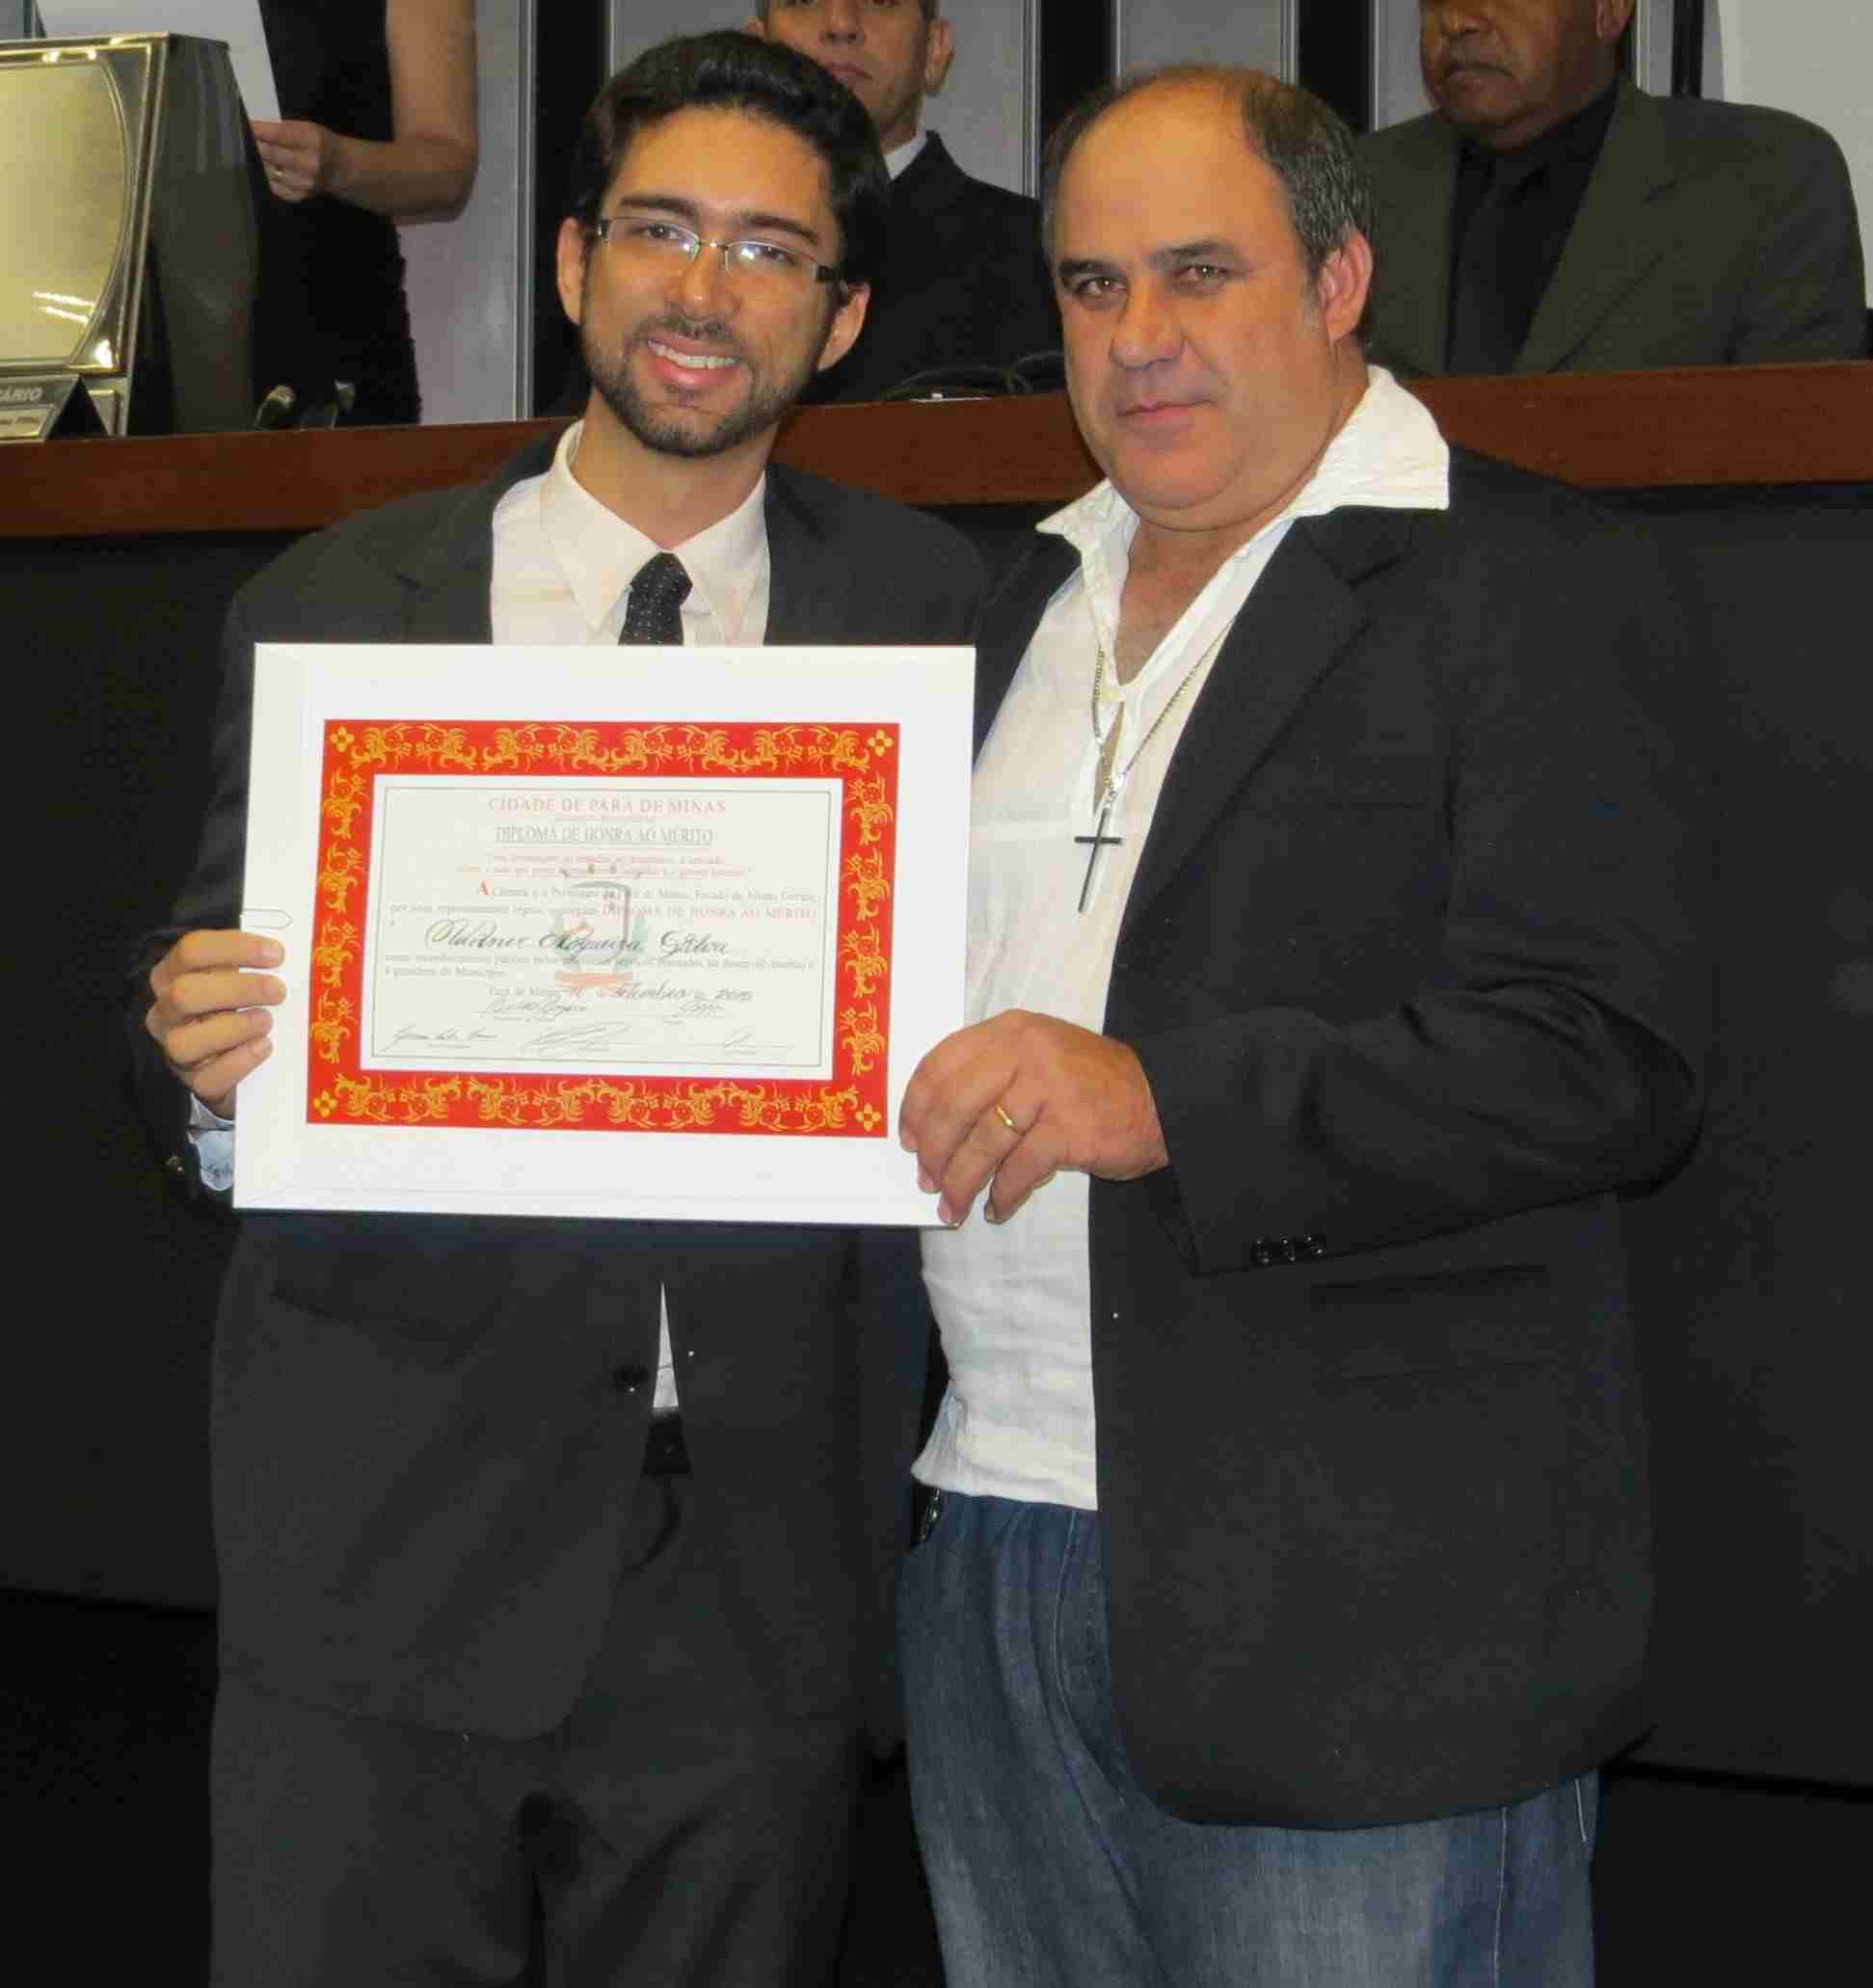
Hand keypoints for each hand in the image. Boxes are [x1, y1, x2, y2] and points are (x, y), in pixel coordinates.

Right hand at [145, 931, 286, 1116]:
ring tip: (267, 1020)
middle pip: (185, 993)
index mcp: (172, 975)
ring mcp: (175, 1048)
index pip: (191, 950)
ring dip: (233, 1028)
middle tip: (278, 991)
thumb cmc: (235, 1006)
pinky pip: (207, 1078)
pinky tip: (264, 1046)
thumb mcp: (237, 978)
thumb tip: (289, 951)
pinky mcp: (195, 1082)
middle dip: (237, 989)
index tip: (276, 954)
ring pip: (185, 1042)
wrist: (229, 1059)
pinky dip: (239, 1062)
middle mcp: (166, 1010)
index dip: (235, 948)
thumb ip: (254, 964)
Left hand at [251, 118, 338, 202]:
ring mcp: (304, 182)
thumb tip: (257, 128)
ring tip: (269, 155)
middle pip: (270, 153)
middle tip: (256, 140)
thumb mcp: (308, 128)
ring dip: (265, 161)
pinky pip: (273, 185)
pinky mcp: (299, 195)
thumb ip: (284, 128)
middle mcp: (309, 164)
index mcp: (313, 142)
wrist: (340, 169)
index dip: (259, 129)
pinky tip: (277, 170)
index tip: (249, 125)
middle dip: (259, 144)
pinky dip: (270, 176)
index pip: (278, 134)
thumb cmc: (321, 144)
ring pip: (268, 169)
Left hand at [898, 1010, 1167, 1226]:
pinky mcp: (1071, 1128)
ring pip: (984, 1142)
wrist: (1162, 1097)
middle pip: (955, 1106)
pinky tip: (997, 1208)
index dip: (915, 1108)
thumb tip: (932, 1128)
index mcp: (1009, 1031)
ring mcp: (1049, 1088)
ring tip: (953, 1208)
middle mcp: (1025, 1052)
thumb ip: (990, 1075)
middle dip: (934, 1152)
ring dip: (962, 1183)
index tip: (907, 1140)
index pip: (940, 1065)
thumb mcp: (1038, 1056)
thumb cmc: (1090, 1083)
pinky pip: (1020, 1169)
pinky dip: (1003, 1195)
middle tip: (928, 1182)